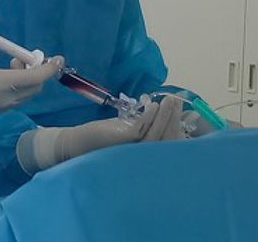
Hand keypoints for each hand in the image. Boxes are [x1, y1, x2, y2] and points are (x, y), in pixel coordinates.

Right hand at [0, 9, 63, 133]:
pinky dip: (16, 86)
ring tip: (9, 64)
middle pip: (35, 86)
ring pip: (25, 94)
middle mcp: (9, 98)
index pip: (39, 76)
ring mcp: (1, 108)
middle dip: (36, 70)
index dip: (51, 66)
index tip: (58, 58)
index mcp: (7, 84)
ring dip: (25, 78)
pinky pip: (15, 99)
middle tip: (20, 57)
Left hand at [17, 96, 186, 173]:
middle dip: (173, 118)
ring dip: (165, 115)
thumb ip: (143, 124)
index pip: (166, 143)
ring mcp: (131, 152)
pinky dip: (149, 118)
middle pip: (165, 139)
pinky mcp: (121, 143)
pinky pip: (140, 131)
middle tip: (177, 100)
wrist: (76, 142)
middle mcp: (140, 157)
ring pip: (155, 135)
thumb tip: (160, 110)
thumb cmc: (102, 136)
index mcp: (143, 154)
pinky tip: (153, 106)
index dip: (176, 127)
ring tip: (170, 100)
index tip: (181, 110)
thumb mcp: (127, 129)